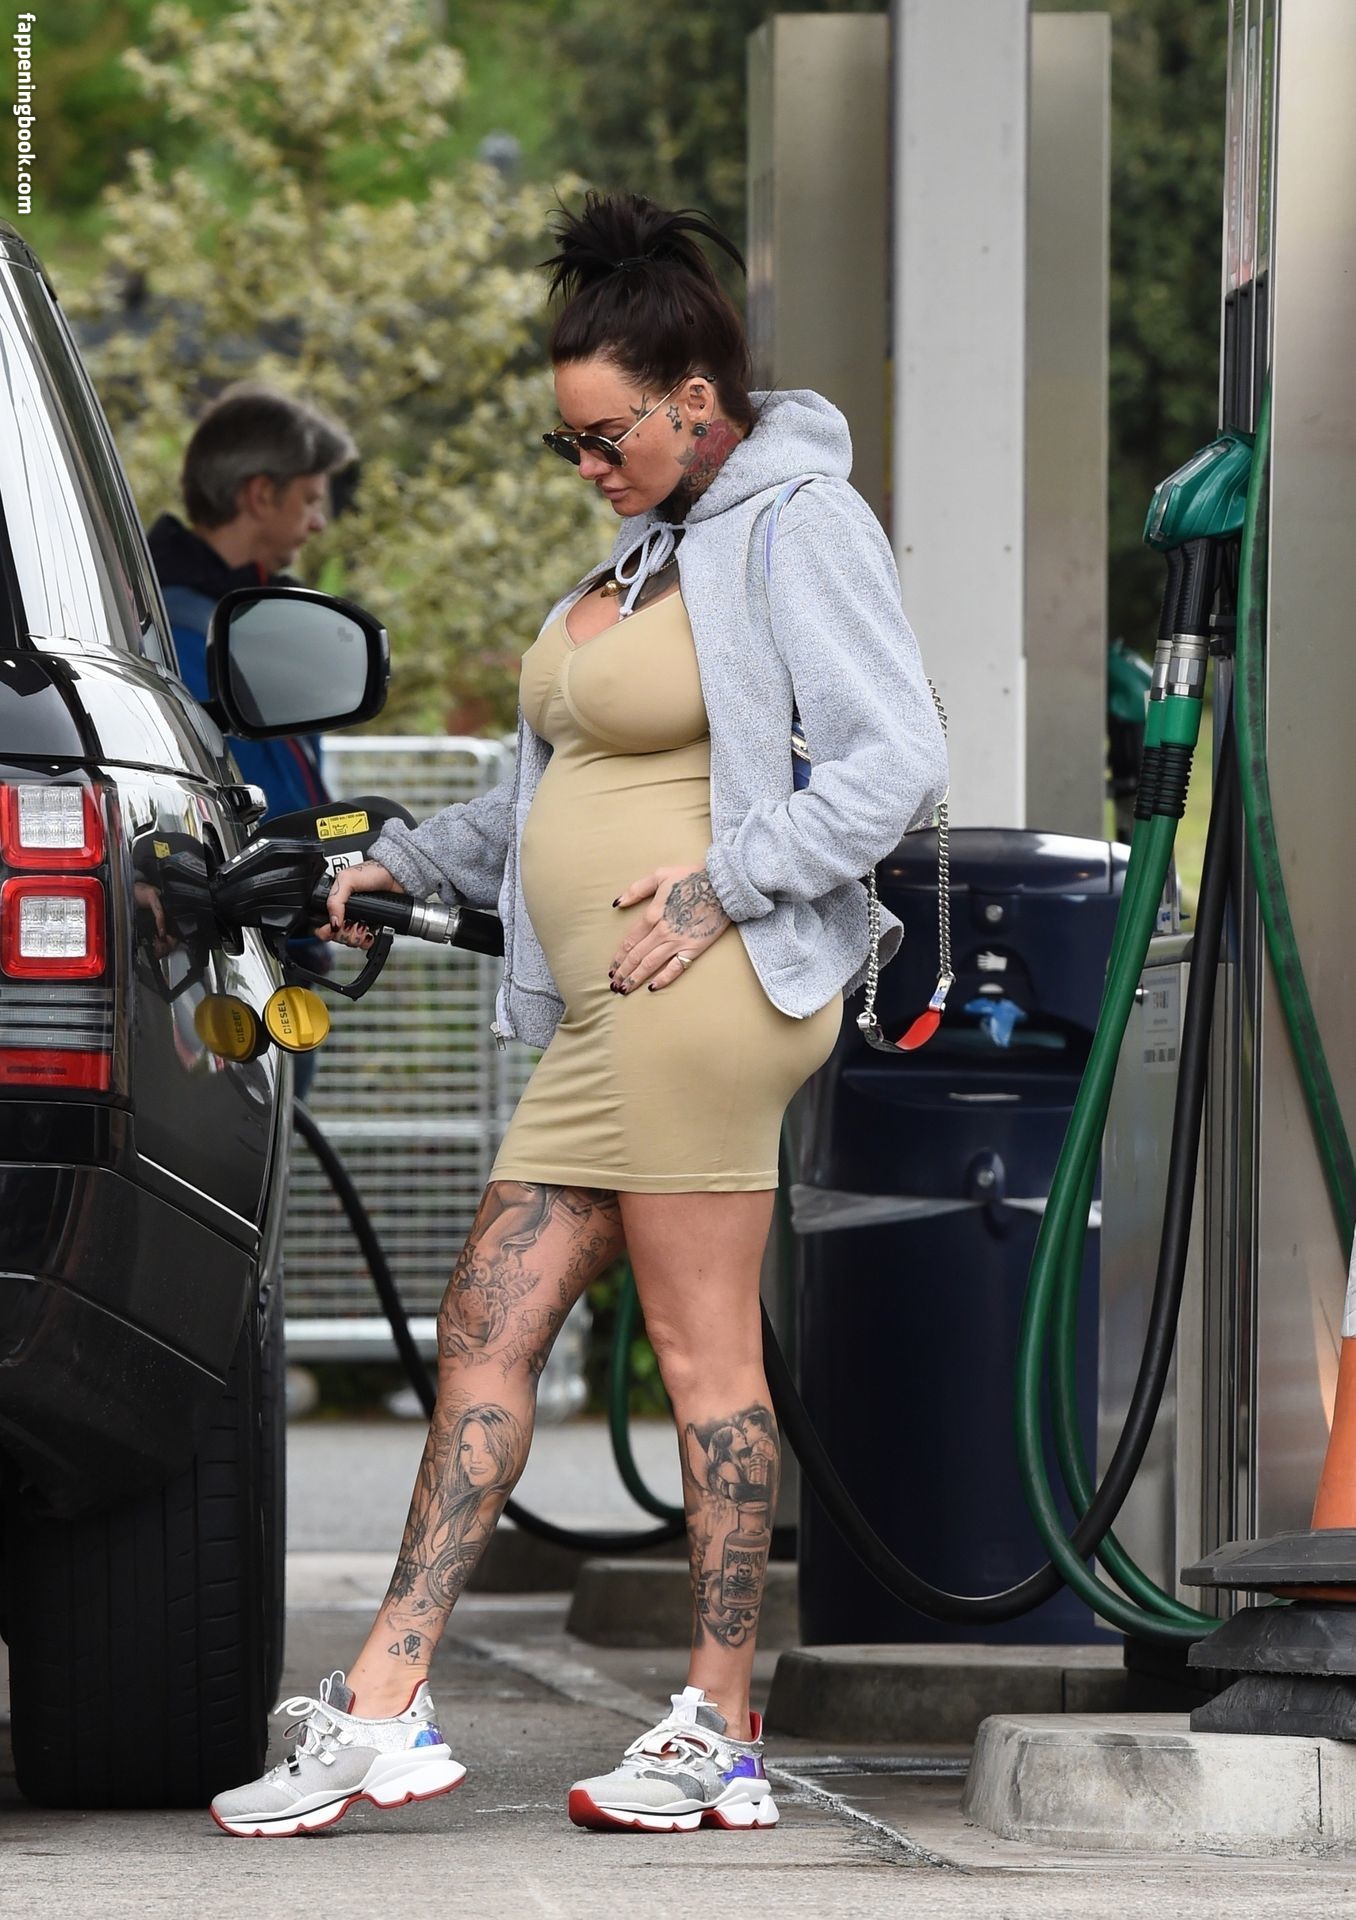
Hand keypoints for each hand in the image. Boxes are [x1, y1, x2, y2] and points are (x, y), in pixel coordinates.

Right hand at [320, 859, 404, 951]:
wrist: (397, 878)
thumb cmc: (374, 872)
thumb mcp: (347, 879)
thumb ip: (335, 899)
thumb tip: (333, 921)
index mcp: (335, 901)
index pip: (322, 922)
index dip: (325, 930)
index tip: (333, 929)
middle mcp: (345, 912)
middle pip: (336, 935)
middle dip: (344, 934)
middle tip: (353, 925)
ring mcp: (359, 921)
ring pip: (349, 941)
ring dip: (356, 938)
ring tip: (364, 928)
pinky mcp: (372, 927)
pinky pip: (364, 943)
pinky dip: (367, 942)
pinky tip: (370, 934)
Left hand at [609, 864, 729, 993]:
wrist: (723, 886)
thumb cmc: (692, 877)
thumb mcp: (660, 875)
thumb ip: (637, 889)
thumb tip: (618, 903)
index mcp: (652, 914)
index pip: (630, 940)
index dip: (619, 956)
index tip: (612, 967)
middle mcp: (661, 932)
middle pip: (637, 956)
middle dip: (623, 971)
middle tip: (613, 984)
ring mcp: (678, 942)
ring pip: (651, 964)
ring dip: (636, 978)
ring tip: (624, 989)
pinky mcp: (694, 949)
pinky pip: (676, 968)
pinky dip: (663, 979)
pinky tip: (652, 987)